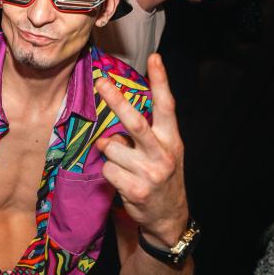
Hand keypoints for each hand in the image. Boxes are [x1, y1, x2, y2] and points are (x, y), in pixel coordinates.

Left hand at [95, 53, 187, 247]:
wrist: (168, 217)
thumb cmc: (160, 176)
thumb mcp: (161, 152)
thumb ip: (141, 137)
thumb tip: (107, 134)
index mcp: (172, 139)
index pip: (167, 105)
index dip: (161, 81)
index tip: (155, 57)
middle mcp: (164, 153)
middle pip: (135, 122)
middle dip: (116, 100)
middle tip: (101, 82)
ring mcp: (150, 172)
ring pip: (112, 147)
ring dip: (109, 153)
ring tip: (124, 165)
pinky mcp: (135, 189)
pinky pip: (107, 169)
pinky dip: (109, 172)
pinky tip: (123, 181)